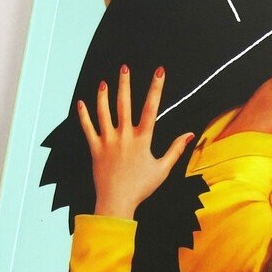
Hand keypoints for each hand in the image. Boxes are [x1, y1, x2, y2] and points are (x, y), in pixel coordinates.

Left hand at [77, 65, 193, 219]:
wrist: (117, 202)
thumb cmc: (141, 187)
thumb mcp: (163, 169)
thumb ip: (176, 150)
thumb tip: (189, 135)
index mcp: (142, 140)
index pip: (151, 108)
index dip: (156, 88)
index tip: (159, 72)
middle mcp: (124, 136)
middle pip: (124, 104)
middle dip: (125, 84)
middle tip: (124, 68)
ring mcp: (108, 141)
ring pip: (103, 113)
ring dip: (103, 96)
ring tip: (104, 82)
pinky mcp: (95, 149)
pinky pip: (87, 129)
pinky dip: (83, 115)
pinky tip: (81, 103)